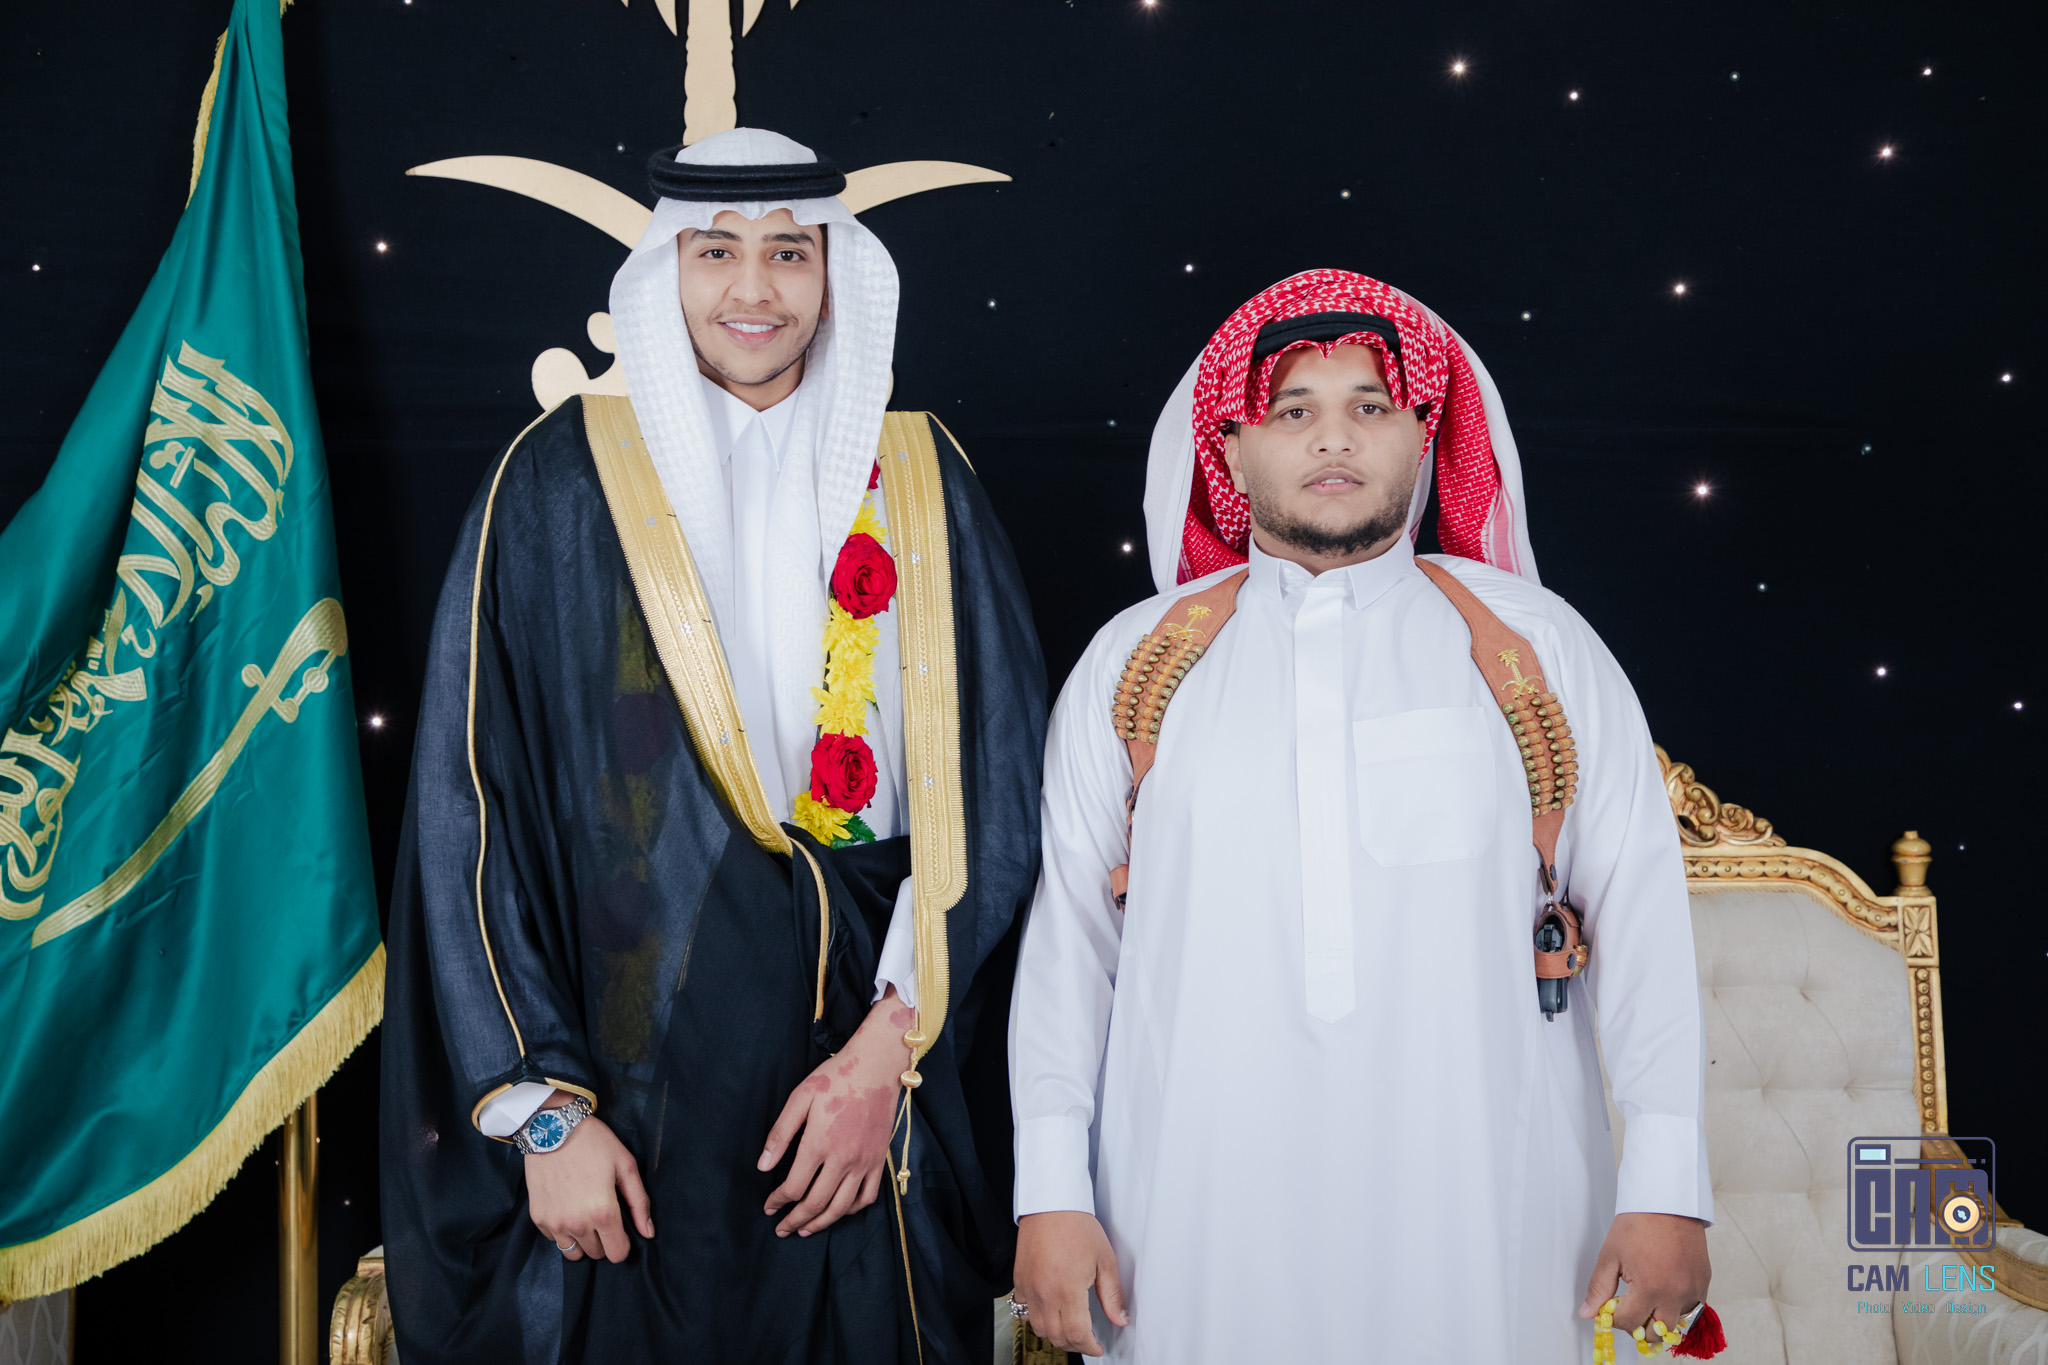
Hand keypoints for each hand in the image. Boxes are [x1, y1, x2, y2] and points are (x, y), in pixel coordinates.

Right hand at [524, 1095, 653, 1262]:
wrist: (553, 1129)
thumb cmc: (594, 1144)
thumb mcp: (625, 1166)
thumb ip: (639, 1202)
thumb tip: (648, 1233)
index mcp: (603, 1213)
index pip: (617, 1254)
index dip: (624, 1244)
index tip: (622, 1229)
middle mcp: (577, 1224)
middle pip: (597, 1254)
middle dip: (604, 1239)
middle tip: (603, 1214)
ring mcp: (555, 1223)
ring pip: (574, 1252)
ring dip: (583, 1240)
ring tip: (585, 1215)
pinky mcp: (538, 1218)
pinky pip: (555, 1239)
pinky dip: (563, 1230)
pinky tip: (567, 1207)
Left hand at [758, 987, 913, 1237]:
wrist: (877, 1066)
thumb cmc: (835, 1078)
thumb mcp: (800, 1098)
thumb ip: (780, 1134)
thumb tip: (763, 1167)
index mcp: (819, 1144)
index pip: (794, 1187)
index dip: (778, 1202)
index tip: (768, 1207)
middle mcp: (843, 1159)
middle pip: (816, 1204)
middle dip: (795, 1220)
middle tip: (781, 1229)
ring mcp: (864, 1162)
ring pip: (841, 1207)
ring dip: (821, 1223)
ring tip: (806, 1230)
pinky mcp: (880, 1160)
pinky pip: (867, 1196)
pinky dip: (852, 1210)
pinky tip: (838, 1211)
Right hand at [1013, 1210, 1128, 1357]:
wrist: (1051, 1204)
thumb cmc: (1077, 1227)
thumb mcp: (1104, 1260)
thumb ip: (1112, 1294)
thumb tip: (1121, 1319)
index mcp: (1067, 1290)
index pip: (1077, 1334)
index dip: (1089, 1347)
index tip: (1097, 1348)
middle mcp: (1044, 1293)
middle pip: (1057, 1336)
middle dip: (1075, 1344)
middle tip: (1087, 1340)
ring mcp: (1028, 1288)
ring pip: (1039, 1329)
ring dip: (1056, 1334)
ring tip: (1070, 1328)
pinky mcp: (1019, 1281)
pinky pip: (1024, 1312)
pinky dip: (1037, 1319)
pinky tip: (1050, 1312)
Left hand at [1579, 1211, 1710, 1335]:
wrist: (1667, 1201)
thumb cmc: (1639, 1222)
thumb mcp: (1610, 1255)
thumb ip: (1599, 1287)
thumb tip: (1589, 1312)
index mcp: (1650, 1288)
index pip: (1628, 1323)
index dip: (1613, 1318)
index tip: (1610, 1308)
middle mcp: (1675, 1294)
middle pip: (1655, 1334)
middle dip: (1637, 1326)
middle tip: (1628, 1309)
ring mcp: (1693, 1290)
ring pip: (1675, 1324)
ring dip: (1658, 1318)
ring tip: (1646, 1299)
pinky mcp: (1704, 1283)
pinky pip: (1691, 1309)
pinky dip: (1677, 1307)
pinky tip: (1663, 1291)